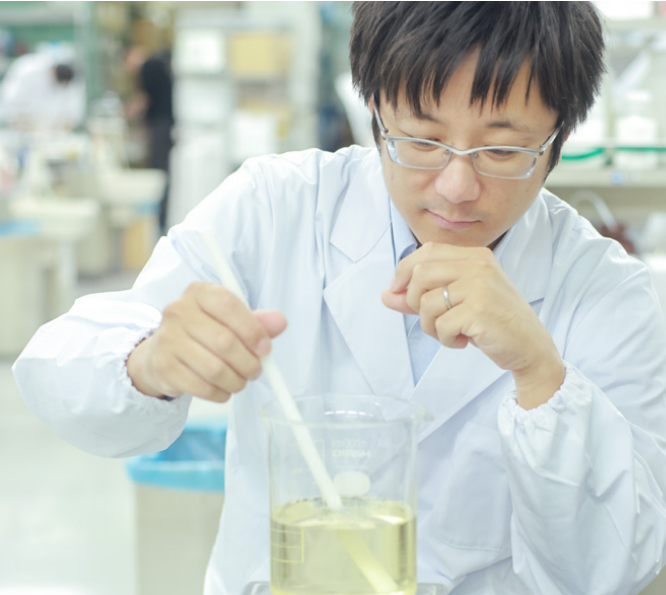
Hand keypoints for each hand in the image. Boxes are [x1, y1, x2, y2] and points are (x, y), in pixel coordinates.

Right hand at [126, 282, 286, 401]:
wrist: (162, 352)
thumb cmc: (204, 332)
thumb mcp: (230, 320)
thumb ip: (257, 321)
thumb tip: (280, 322)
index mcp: (199, 292)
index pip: (229, 306)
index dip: (252, 330)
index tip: (265, 348)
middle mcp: (178, 311)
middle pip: (224, 342)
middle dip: (248, 362)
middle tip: (256, 371)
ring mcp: (167, 339)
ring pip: (214, 369)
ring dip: (236, 381)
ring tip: (241, 381)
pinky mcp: (163, 367)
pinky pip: (201, 387)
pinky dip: (220, 393)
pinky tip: (224, 389)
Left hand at [382, 243, 563, 408]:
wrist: (530, 348)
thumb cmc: (493, 323)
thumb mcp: (457, 303)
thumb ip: (421, 297)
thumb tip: (386, 295)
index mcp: (475, 256)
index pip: (426, 251)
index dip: (404, 271)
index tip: (399, 292)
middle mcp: (478, 265)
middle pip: (420, 274)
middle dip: (414, 302)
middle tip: (430, 319)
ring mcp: (480, 286)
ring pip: (426, 302)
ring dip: (430, 326)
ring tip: (449, 333)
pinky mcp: (480, 310)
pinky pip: (441, 325)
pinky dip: (445, 339)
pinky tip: (463, 341)